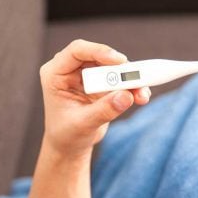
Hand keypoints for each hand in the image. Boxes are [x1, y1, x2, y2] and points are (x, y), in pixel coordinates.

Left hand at [39, 39, 150, 158]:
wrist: (70, 146)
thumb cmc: (67, 135)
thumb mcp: (83, 124)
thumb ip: (103, 110)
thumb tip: (126, 95)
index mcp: (55, 74)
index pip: (77, 51)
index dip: (99, 51)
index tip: (120, 61)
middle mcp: (71, 69)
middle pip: (99, 58)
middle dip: (120, 70)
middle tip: (138, 81)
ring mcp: (87, 75)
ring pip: (113, 67)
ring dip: (130, 79)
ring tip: (142, 95)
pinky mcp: (101, 83)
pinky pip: (120, 79)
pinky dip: (132, 87)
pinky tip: (141, 97)